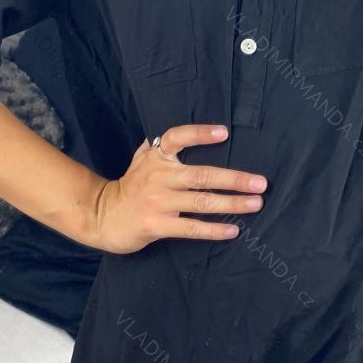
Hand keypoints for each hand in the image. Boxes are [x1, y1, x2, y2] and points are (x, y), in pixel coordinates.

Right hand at [87, 122, 267, 253]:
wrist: (102, 216)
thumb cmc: (130, 185)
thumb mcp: (140, 158)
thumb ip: (161, 146)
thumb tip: (185, 132)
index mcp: (157, 157)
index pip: (178, 138)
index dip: (200, 134)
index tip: (224, 133)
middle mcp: (159, 177)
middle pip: (202, 175)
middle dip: (234, 178)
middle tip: (260, 182)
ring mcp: (158, 202)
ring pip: (201, 202)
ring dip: (231, 203)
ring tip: (255, 203)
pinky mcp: (156, 225)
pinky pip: (190, 228)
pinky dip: (213, 229)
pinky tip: (232, 230)